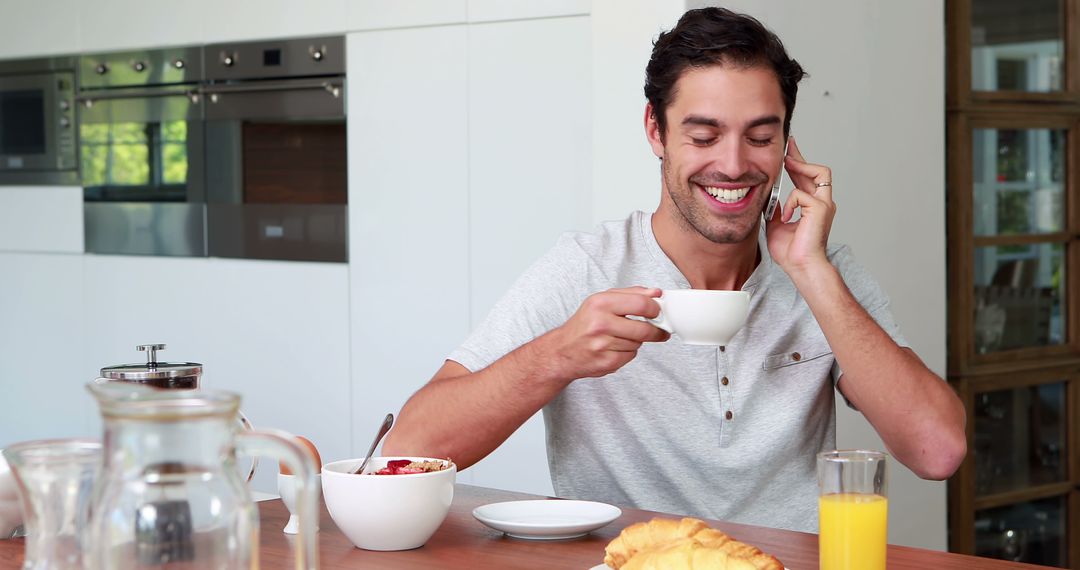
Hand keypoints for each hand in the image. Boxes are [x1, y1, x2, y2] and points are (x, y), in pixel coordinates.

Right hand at [543, 286, 669, 380]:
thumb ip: (631, 294)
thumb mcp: (602, 301)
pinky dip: (628, 352)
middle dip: (656, 330)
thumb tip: (656, 293)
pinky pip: (631, 356)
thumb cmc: (584, 324)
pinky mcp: (607, 362)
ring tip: (622, 337)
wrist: (562, 351)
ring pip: (638, 343)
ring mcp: (603, 345)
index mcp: (600, 303)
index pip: (641, 304)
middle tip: (658, 329)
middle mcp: (600, 323)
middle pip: (644, 328)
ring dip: (637, 341)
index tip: (658, 312)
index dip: (655, 309)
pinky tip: (615, 348)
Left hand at [764, 137, 835, 274]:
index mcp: (812, 207)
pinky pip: (800, 194)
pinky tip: (786, 217)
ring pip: (820, 173)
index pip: (806, 179)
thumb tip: (768, 197)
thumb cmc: (791, 252)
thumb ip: (776, 209)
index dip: (798, 163)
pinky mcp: (821, 209)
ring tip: (787, 165)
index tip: (788, 151)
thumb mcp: (776, 224)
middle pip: (816, 170)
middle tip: (788, 145)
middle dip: (800, 156)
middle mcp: (822, 203)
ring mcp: (825, 205)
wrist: (800, 267)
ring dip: (801, 167)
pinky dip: (789, 203)